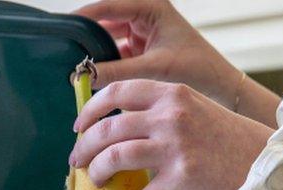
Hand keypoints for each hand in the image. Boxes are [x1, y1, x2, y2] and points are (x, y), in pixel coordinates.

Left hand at [70, 80, 272, 189]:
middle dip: (85, 147)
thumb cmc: (231, 141)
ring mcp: (176, 148)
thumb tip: (119, 126)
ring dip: (98, 172)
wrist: (270, 166)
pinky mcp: (183, 179)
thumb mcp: (197, 110)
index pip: (117, 91)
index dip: (90, 109)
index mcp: (172, 95)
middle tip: (78, 161)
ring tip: (96, 181)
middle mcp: (171, 117)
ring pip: (116, 157)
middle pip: (108, 128)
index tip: (78, 127)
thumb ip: (161, 112)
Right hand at [75, 0, 279, 126]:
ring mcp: (140, 33)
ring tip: (76, 68)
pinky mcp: (138, 52)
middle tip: (65, 54)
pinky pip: (113, 55)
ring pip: (106, 40)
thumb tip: (83, 76)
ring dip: (93, 54)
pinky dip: (102, 66)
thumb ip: (117, 71)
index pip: (108, 6)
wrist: (220, 88)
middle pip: (103, 22)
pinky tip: (90, 78)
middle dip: (85, 39)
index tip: (62, 29)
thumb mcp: (154, 68)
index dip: (83, 16)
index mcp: (150, 7)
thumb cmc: (197, 69)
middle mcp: (143, 15)